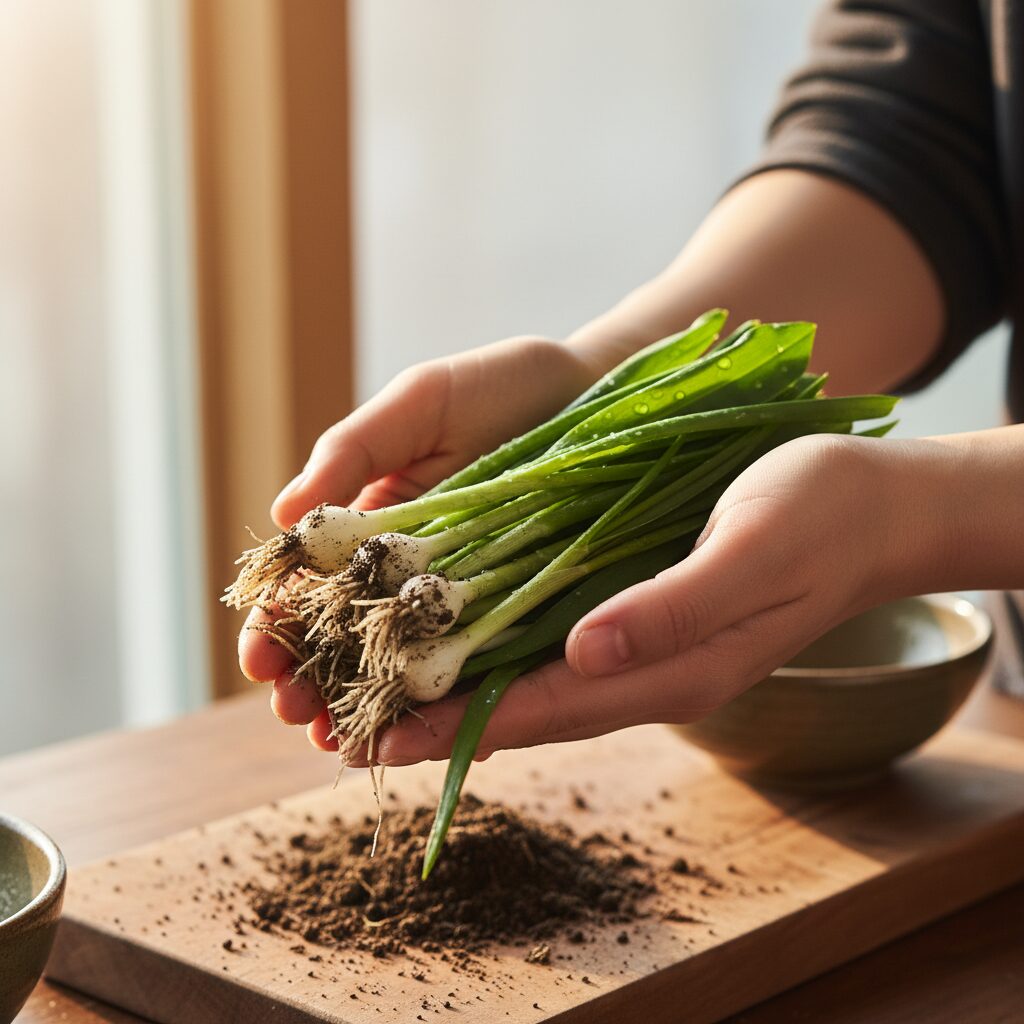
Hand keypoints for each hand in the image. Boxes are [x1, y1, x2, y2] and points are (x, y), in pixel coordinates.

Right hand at [236, 336, 601, 731]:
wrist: (606, 393)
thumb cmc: (505, 388)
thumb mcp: (422, 404)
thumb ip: (355, 449)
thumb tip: (283, 513)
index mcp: (372, 524)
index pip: (310, 584)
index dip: (277, 623)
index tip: (260, 654)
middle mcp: (411, 573)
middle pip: (346, 641)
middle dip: (310, 681)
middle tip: (293, 710)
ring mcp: (464, 603)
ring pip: (403, 672)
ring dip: (364, 712)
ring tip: (338, 744)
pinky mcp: (518, 620)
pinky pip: (478, 675)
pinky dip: (447, 713)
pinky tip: (424, 741)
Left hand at [371, 433, 919, 764]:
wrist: (871, 509)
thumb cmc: (819, 517)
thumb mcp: (753, 550)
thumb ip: (673, 606)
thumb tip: (582, 651)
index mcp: (672, 670)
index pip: (544, 709)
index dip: (460, 726)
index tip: (382, 737)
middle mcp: (646, 672)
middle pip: (524, 709)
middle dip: (439, 720)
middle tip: (350, 723)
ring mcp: (643, 648)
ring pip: (532, 683)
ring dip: (458, 688)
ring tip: (379, 686)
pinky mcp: (640, 615)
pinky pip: (553, 645)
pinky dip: (496, 647)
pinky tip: (455, 633)